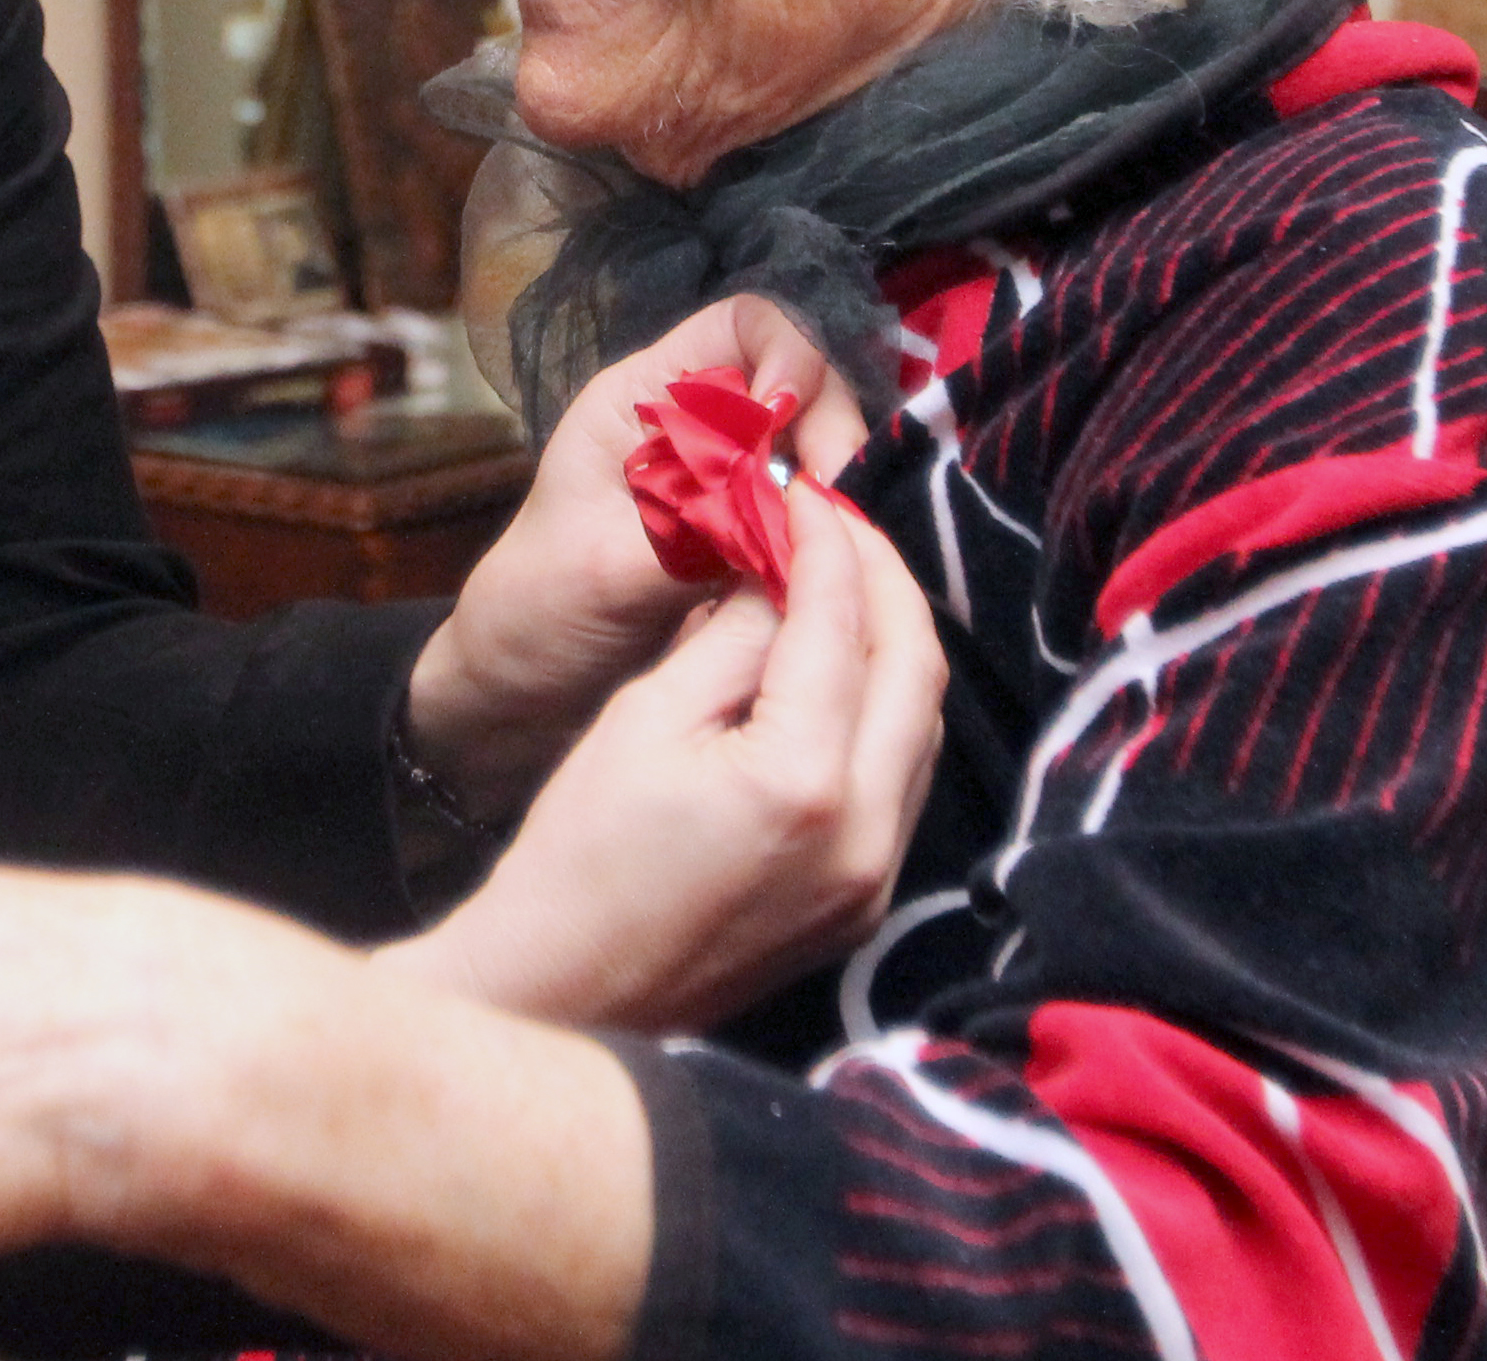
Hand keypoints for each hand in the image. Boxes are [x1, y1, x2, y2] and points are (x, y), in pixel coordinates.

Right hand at [385, 480, 945, 1032]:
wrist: (564, 992)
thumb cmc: (580, 850)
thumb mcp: (647, 717)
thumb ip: (733, 636)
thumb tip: (783, 566)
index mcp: (801, 779)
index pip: (841, 621)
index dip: (827, 541)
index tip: (803, 494)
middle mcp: (864, 832)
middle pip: (914, 665)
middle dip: (881, 578)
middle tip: (835, 523)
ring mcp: (874, 878)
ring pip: (922, 722)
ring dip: (892, 641)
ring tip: (839, 583)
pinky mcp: (866, 904)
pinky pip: (901, 779)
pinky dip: (883, 708)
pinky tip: (837, 671)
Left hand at [408, 294, 870, 815]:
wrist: (522, 688)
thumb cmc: (537, 613)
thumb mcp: (605, 571)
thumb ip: (694, 534)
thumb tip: (782, 515)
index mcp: (644, 397)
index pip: (745, 325)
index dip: (791, 358)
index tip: (796, 436)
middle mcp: (693, 422)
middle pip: (800, 383)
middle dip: (830, 434)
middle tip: (839, 513)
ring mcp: (727, 477)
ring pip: (814, 448)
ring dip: (835, 490)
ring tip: (839, 549)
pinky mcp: (748, 531)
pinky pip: (809, 510)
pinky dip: (827, 534)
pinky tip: (827, 573)